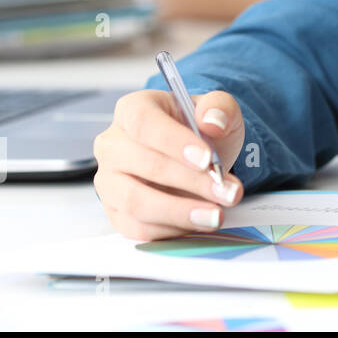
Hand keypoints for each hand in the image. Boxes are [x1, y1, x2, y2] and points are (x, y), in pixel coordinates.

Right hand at [93, 89, 245, 239]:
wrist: (198, 158)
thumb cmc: (201, 131)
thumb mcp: (219, 111)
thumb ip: (220, 108)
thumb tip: (213, 121)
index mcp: (133, 109)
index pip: (144, 122)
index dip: (174, 141)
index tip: (206, 159)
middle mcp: (113, 145)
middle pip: (144, 164)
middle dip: (191, 181)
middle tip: (227, 191)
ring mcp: (110, 180)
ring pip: (136, 201)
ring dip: (180, 211)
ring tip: (215, 214)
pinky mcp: (116, 212)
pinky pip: (137, 227)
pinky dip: (170, 229)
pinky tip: (197, 223)